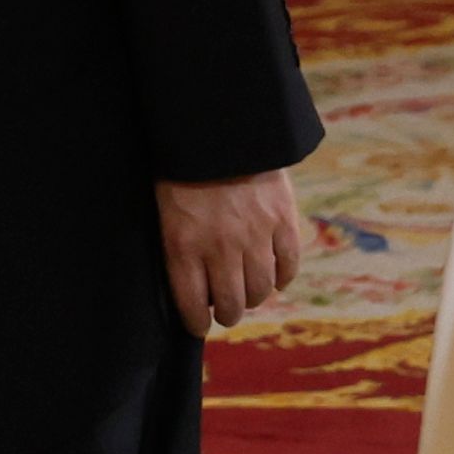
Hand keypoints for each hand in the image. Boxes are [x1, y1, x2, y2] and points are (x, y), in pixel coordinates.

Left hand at [158, 170, 306, 336]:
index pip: (192, 306)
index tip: (200, 324)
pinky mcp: (282, 221)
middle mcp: (220, 249)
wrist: (221, 129)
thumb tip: (191, 282)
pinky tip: (275, 276)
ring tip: (249, 293)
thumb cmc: (183, 167)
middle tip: (227, 311)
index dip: (197, 322)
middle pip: (231, 304)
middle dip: (228, 314)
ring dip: (254, 298)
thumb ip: (178, 245)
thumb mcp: (165, 208)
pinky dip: (282, 277)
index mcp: (184, 246)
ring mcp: (255, 236)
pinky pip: (288, 265)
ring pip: (260, 290)